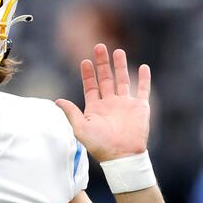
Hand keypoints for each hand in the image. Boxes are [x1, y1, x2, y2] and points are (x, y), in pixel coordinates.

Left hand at [55, 44, 150, 161]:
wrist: (121, 155)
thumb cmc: (99, 145)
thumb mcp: (80, 128)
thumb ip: (70, 113)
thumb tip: (57, 101)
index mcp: (95, 108)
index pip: (91, 86)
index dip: (87, 74)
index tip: (84, 61)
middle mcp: (110, 104)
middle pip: (106, 78)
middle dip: (102, 63)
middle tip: (99, 46)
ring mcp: (125, 104)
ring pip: (123, 80)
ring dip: (120, 66)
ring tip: (118, 51)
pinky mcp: (140, 107)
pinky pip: (143, 89)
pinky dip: (144, 78)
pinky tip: (144, 67)